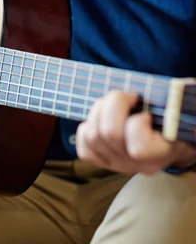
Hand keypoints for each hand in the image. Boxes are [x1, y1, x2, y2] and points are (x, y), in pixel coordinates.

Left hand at [76, 90, 195, 174]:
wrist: (165, 138)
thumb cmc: (169, 116)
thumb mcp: (173, 109)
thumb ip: (167, 104)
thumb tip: (168, 92)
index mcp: (160, 154)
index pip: (138, 148)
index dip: (138, 122)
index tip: (146, 113)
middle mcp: (136, 165)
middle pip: (109, 133)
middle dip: (115, 104)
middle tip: (128, 97)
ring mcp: (116, 164)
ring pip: (92, 135)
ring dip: (100, 110)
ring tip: (114, 104)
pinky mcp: (100, 161)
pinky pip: (83, 145)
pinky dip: (88, 126)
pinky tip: (101, 119)